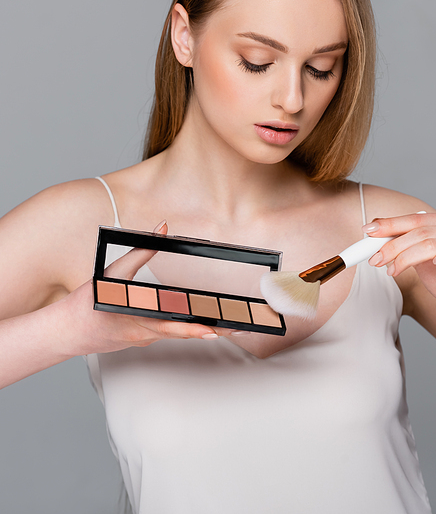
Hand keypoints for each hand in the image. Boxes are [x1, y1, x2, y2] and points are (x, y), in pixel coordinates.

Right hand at [57, 221, 221, 356]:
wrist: (66, 332)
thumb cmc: (88, 304)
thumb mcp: (113, 272)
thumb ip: (139, 251)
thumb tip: (161, 229)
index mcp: (138, 318)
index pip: (172, 325)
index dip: (194, 328)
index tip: (213, 328)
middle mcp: (144, 333)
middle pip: (183, 334)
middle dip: (212, 330)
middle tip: (236, 328)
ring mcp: (144, 339)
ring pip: (178, 336)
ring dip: (203, 331)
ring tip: (227, 326)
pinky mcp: (141, 339)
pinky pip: (167, 335)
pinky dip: (185, 331)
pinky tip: (201, 327)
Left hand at [363, 212, 435, 332]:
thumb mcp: (421, 260)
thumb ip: (405, 244)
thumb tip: (375, 234)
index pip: (415, 218)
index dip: (389, 223)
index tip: (368, 231)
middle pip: (419, 230)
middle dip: (391, 244)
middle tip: (374, 258)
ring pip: (429, 243)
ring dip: (404, 257)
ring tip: (392, 270)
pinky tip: (431, 265)